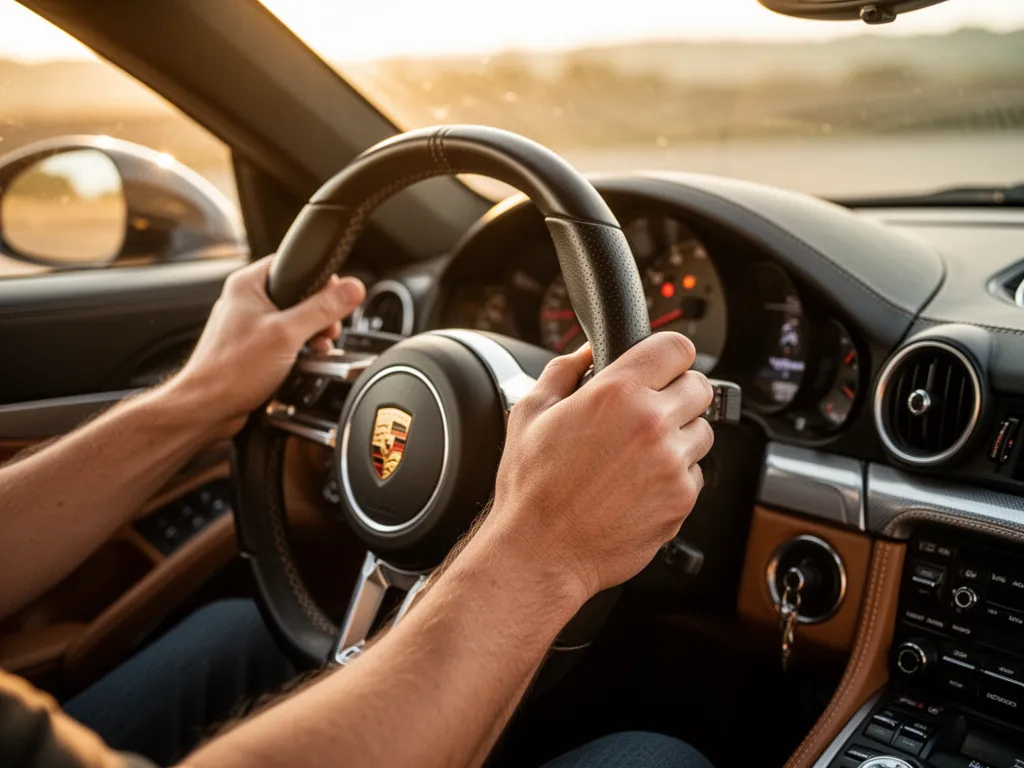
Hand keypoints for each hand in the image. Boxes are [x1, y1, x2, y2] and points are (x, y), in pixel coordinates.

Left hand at [169, 256, 364, 435]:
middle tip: (326, 331)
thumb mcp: (287, 334)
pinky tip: (304, 362)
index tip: (335, 299)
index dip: (321, 281)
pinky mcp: (255, 349)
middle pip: (301, 296)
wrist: (208, 409)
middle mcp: (247, 301)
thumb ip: (323, 309)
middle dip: (320, 316)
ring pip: (296, 321)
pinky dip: (301, 351)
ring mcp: (251, 326)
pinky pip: (287, 342)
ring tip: (316, 349)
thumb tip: (353, 288)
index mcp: (248, 284)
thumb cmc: (230, 371)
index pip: (295, 265)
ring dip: (313, 336)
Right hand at [487, 333, 713, 605]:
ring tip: (640, 455)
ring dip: (680, 437)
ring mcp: (672, 462)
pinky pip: (696, 473)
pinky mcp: (682, 498)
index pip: (676, 348)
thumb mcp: (531, 413)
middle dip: (678, 395)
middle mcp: (652, 423)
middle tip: (650, 413)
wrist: (541, 552)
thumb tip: (585, 352)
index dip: (669, 355)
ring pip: (702, 432)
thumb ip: (563, 370)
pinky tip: (640, 485)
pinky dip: (676, 476)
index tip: (663, 366)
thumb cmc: (531, 488)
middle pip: (699, 388)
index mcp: (617, 392)